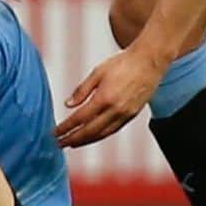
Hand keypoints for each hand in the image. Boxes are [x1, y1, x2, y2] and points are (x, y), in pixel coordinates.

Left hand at [54, 45, 168, 147]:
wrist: (149, 62)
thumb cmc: (123, 63)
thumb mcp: (97, 72)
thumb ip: (82, 90)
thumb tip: (68, 104)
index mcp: (104, 98)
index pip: (80, 118)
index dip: (66, 128)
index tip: (55, 133)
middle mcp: (116, 110)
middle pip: (90, 131)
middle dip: (73, 139)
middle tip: (60, 144)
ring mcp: (126, 114)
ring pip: (102, 134)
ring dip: (86, 141)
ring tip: (72, 144)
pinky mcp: (132, 115)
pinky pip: (113, 130)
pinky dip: (100, 136)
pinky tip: (92, 136)